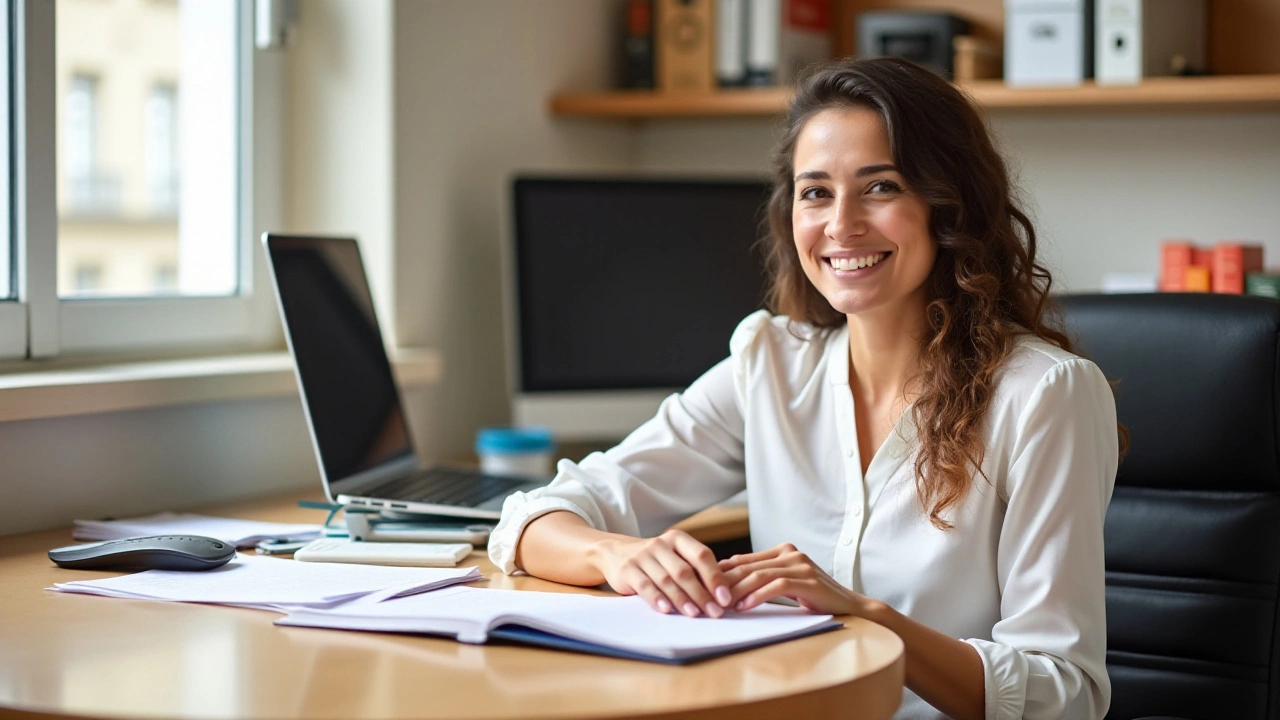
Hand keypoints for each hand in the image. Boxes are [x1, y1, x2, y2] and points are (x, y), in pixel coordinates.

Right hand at [594, 529, 732, 617]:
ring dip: (682, 599)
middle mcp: (661, 544)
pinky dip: (657, 598)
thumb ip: (695, 571)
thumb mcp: (675, 557)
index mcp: (678, 539)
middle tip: (715, 612)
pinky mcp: (628, 570)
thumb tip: (723, 595)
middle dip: (702, 594)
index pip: (702, 555)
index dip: (715, 577)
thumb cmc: (656, 560)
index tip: (725, 598)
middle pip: (685, 571)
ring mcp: (642, 556)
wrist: (615, 553)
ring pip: (666, 580)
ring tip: (695, 614)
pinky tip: (666, 610)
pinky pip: (645, 585)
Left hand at [719, 544, 863, 614]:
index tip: (704, 586)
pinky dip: (757, 596)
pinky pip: (776, 586)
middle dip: (725, 582)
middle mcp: (791, 553)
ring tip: (721, 604)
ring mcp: (800, 565)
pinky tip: (744, 606)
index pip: (745, 559)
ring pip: (759, 575)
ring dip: (737, 590)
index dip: (723, 573)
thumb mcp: (786, 582)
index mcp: (783, 550)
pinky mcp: (807, 581)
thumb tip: (728, 574)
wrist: (849, 605)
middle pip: (748, 566)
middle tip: (707, 597)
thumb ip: (763, 576)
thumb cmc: (814, 596)